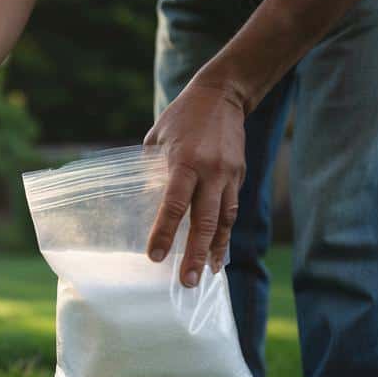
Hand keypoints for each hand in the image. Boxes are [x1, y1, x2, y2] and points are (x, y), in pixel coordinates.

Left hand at [143, 83, 247, 286]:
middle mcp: (211, 171)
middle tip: (186, 281)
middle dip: (194, 253)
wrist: (223, 95)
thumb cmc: (181, 117)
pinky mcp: (239, 176)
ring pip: (223, 220)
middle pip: (204, 220)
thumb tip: (138, 199)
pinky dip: (225, 233)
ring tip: (206, 274)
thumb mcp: (157, 139)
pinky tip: (217, 251)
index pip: (173, 204)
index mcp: (185, 161)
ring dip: (214, 249)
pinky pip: (232, 210)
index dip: (164, 232)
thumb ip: (150, 169)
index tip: (154, 256)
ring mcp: (228, 175)